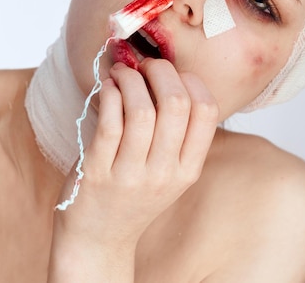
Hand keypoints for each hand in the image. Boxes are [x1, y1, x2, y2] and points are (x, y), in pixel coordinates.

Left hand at [54, 58, 218, 249]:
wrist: (98, 239)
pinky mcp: (98, 172)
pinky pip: (109, 121)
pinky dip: (109, 94)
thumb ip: (175, 134)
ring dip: (130, 79)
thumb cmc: (131, 197)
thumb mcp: (167, 173)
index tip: (170, 73)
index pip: (206, 111)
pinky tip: (107, 89)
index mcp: (188, 169)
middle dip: (160, 70)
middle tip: (145, 66)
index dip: (190, 80)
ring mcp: (131, 174)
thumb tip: (166, 74)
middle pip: (176, 103)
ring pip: (141, 109)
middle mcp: (164, 173)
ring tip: (121, 73)